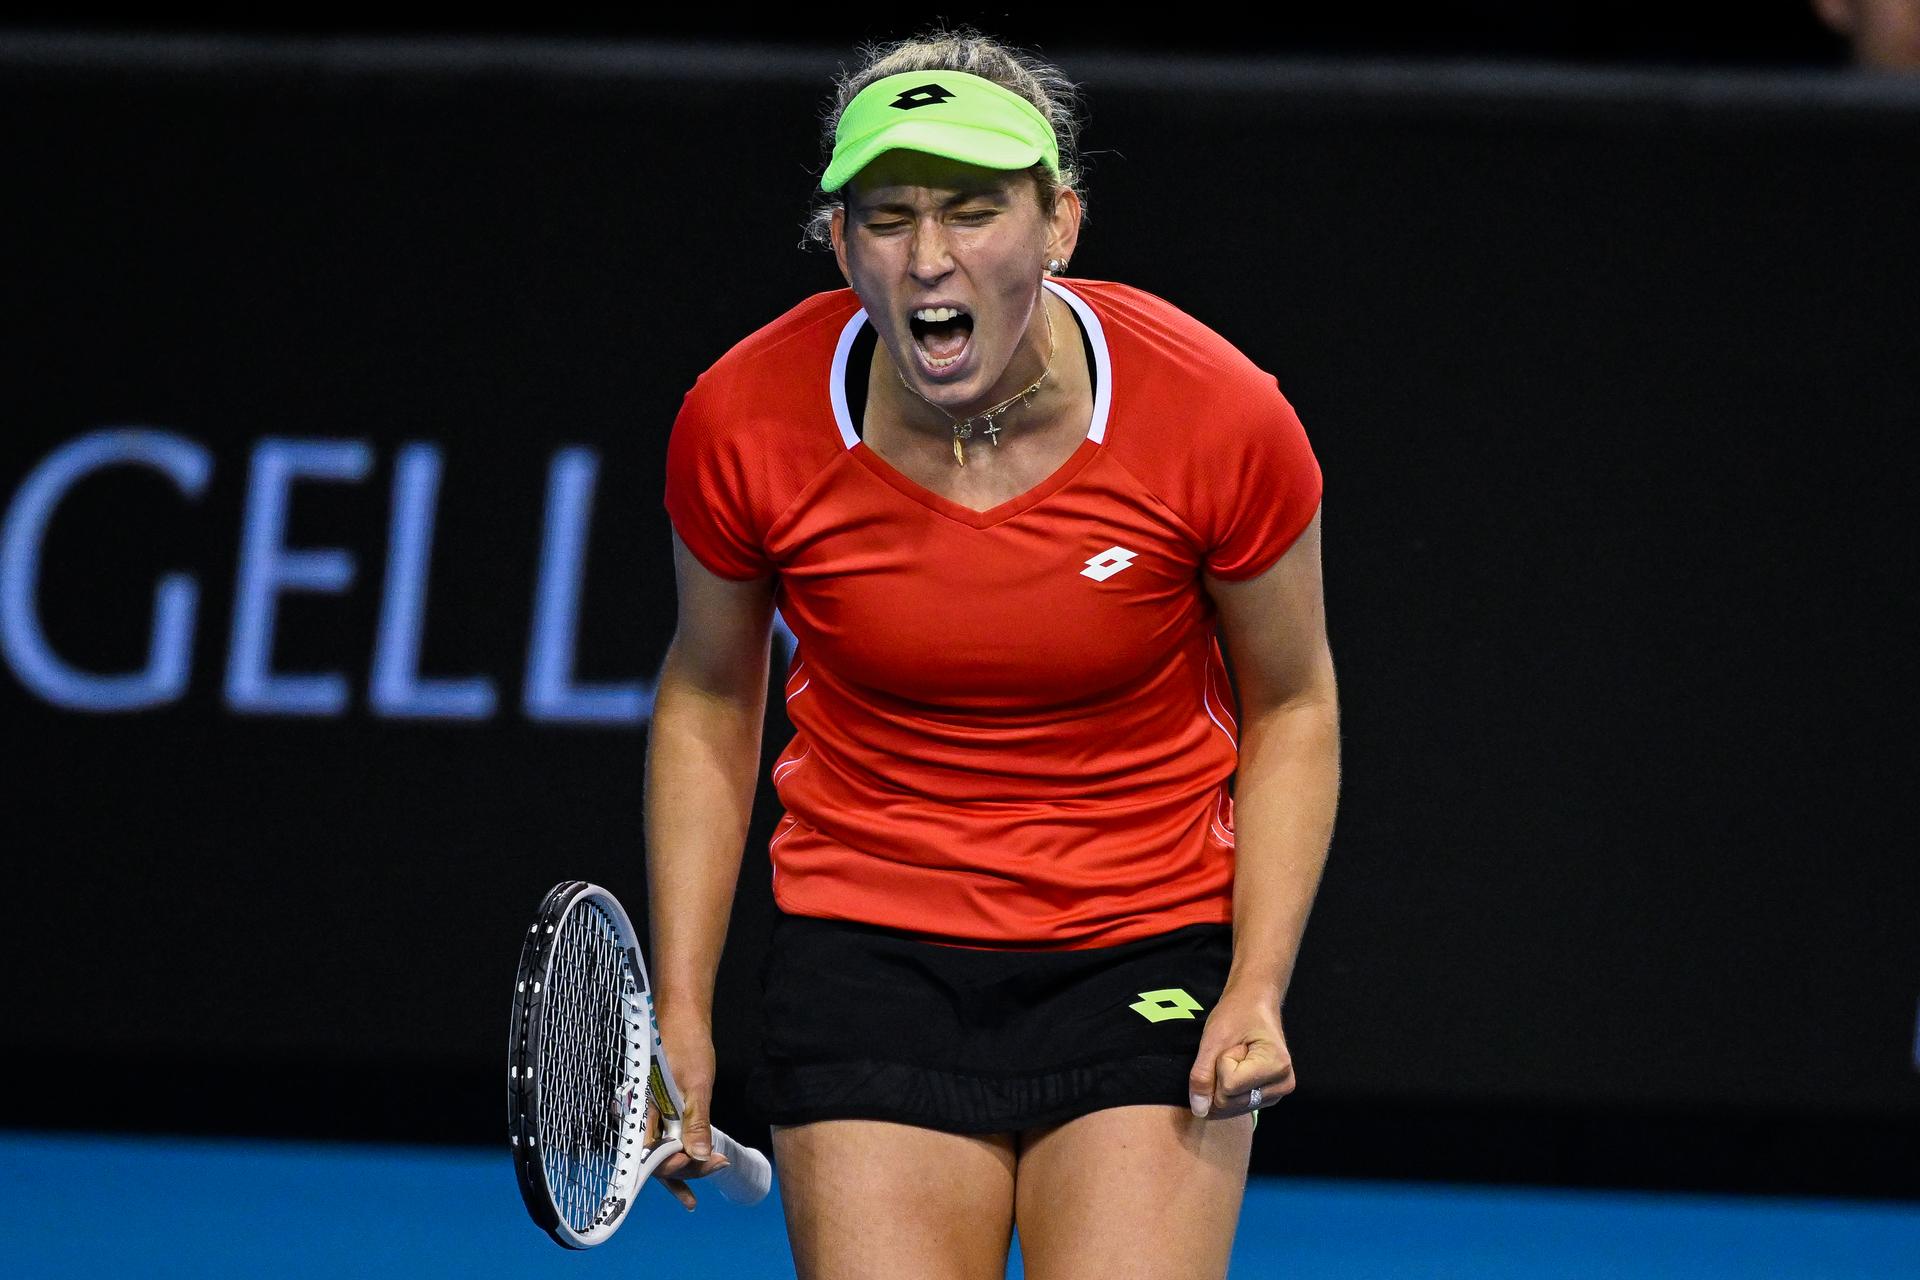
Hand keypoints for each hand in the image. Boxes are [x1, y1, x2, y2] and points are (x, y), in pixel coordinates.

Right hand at [649, 1008, 730, 1209]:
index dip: (675, 1165)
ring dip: (686, 1162)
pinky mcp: (657, 1108)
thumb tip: (700, 1156)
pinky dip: (680, 1150)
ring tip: (715, 1167)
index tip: (702, 1162)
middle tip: (718, 1165)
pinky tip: (695, 1165)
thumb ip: (696, 1122)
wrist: (681, 1012)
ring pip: (662, 1149)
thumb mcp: (697, 1084)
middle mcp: (638, 1114)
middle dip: (686, 1167)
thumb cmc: (686, 1041)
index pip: (651, 1155)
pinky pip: (664, 1137)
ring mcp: (648, 1112)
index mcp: (641, 1109)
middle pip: (656, 1157)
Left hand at [1186, 982, 1294, 1118]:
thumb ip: (1202, 1075)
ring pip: (1231, 1108)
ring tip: (1237, 1059)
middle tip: (1233, 1051)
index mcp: (1277, 1066)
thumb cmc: (1237, 1013)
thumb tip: (1200, 1110)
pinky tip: (1238, 1070)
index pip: (1229, 1086)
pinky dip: (1227, 1091)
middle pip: (1229, 1102)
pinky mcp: (1269, 1098)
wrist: (1254, 1002)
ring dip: (1223, 1084)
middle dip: (1219, 1076)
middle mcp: (1284, 1084)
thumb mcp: (1213, 1039)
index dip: (1219, 1064)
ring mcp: (1278, 1094)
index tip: (1233, 1043)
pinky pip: (1236, 1107)